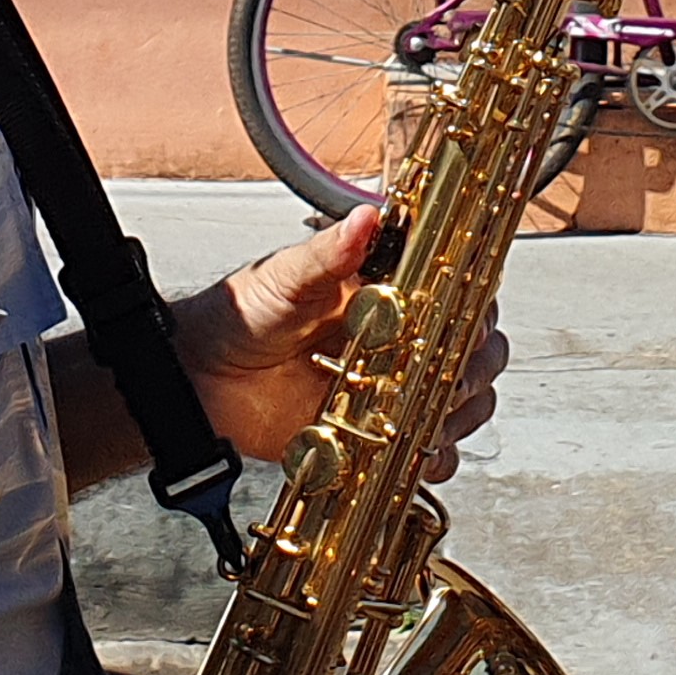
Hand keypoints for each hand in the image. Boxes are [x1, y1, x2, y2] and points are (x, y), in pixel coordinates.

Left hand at [174, 205, 506, 481]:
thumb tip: (367, 217)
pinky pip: (429, 449)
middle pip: (476, 350)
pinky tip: (422, 457)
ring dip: (461, 412)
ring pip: (463, 400)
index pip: (461, 294)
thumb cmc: (241, 316)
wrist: (198, 381)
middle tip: (448, 378)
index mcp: (390, 293)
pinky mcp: (377, 435)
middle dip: (474, 367)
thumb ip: (328, 254)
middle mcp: (403, 339)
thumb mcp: (286, 279)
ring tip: (431, 418)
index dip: (477, 308)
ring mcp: (394, 388)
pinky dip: (437, 456)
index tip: (469, 321)